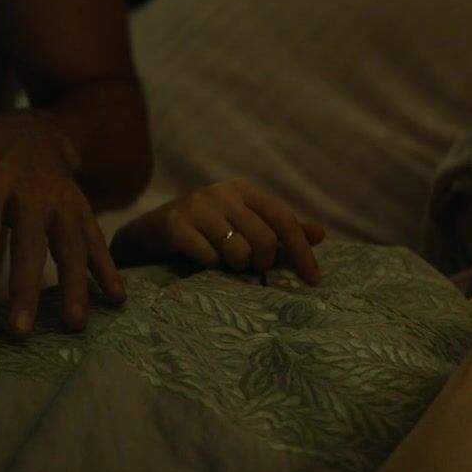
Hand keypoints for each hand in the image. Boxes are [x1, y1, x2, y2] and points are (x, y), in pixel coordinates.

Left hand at [0, 110, 122, 336]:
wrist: (31, 127)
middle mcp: (30, 190)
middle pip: (31, 244)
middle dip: (26, 288)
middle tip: (20, 332)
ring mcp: (62, 199)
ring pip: (71, 245)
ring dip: (75, 286)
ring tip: (74, 325)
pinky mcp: (83, 207)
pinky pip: (96, 240)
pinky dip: (108, 269)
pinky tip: (116, 299)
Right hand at [112, 179, 324, 283]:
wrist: (150, 234)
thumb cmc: (206, 232)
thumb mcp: (244, 226)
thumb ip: (280, 231)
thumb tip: (321, 234)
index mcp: (244, 190)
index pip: (284, 220)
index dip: (301, 251)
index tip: (313, 280)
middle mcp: (222, 192)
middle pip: (264, 240)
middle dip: (261, 263)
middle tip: (248, 267)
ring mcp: (197, 206)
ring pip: (237, 252)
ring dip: (233, 267)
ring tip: (221, 261)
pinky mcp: (175, 224)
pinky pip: (209, 259)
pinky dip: (209, 267)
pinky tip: (200, 261)